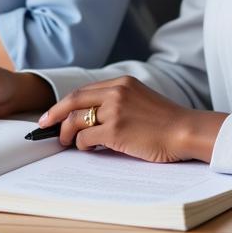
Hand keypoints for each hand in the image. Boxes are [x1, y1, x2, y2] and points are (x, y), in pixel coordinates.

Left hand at [40, 76, 226, 162]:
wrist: (187, 131)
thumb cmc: (166, 121)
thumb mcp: (140, 99)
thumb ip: (117, 102)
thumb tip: (90, 118)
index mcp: (121, 82)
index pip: (84, 90)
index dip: (66, 102)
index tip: (54, 112)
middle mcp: (115, 92)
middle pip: (73, 100)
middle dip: (54, 114)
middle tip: (45, 125)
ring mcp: (114, 110)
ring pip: (76, 120)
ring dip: (67, 133)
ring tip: (67, 142)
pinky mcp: (115, 130)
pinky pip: (86, 138)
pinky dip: (82, 145)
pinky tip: (87, 149)